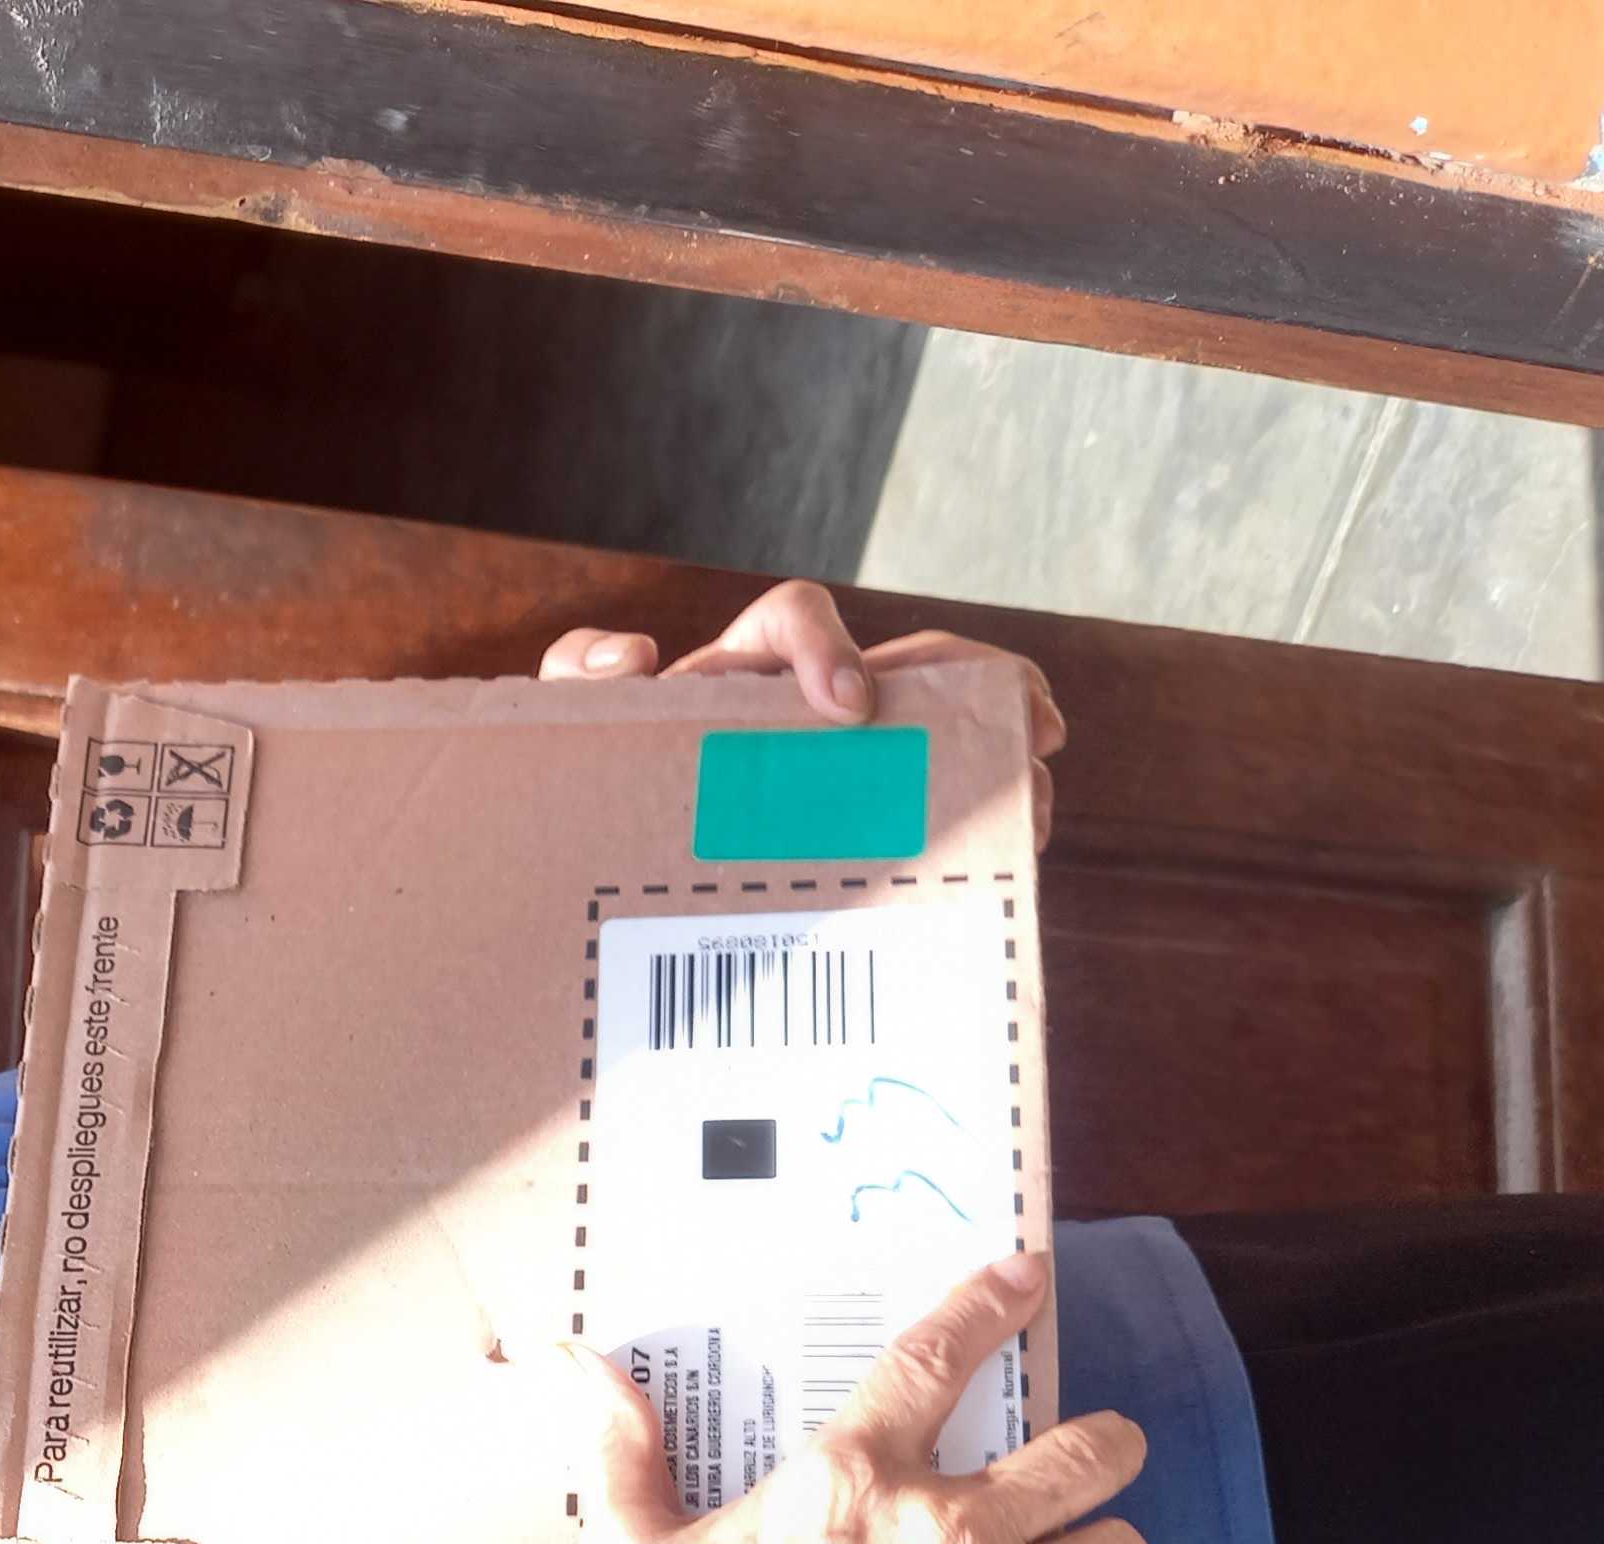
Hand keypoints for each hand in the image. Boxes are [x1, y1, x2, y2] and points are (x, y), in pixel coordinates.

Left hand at [538, 578, 1064, 848]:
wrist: (593, 863)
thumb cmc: (594, 772)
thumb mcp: (568, 722)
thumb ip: (579, 675)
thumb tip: (634, 657)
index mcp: (740, 672)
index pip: (793, 619)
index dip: (826, 646)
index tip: (846, 708)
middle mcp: (803, 708)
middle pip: (912, 665)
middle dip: (979, 684)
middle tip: (1030, 728)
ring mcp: (839, 769)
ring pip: (937, 737)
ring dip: (994, 758)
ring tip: (1035, 803)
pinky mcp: (854, 825)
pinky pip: (927, 812)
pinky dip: (972, 826)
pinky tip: (1008, 857)